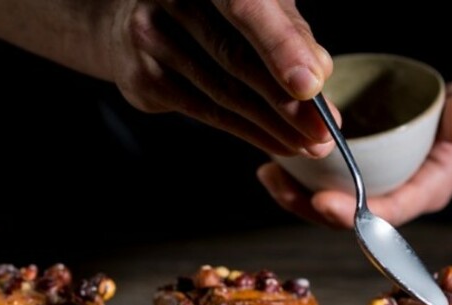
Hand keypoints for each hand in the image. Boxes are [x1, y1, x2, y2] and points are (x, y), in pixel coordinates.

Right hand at [106, 0, 334, 155]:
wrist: (127, 21)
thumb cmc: (207, 9)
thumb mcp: (253, 3)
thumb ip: (286, 28)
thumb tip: (320, 70)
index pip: (248, 8)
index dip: (282, 46)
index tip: (311, 85)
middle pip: (237, 59)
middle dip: (287, 103)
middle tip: (324, 132)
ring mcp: (151, 38)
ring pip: (224, 93)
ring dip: (272, 126)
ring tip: (308, 144)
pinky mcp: (143, 77)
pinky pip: (206, 112)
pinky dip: (248, 132)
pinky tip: (277, 143)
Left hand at [258, 81, 451, 227]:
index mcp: (422, 194)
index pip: (384, 214)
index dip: (351, 214)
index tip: (321, 202)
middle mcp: (392, 201)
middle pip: (345, 220)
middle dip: (307, 207)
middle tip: (276, 184)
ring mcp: (372, 195)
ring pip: (327, 209)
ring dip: (294, 196)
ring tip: (267, 174)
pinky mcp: (357, 183)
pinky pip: (323, 190)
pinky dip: (297, 182)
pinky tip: (273, 165)